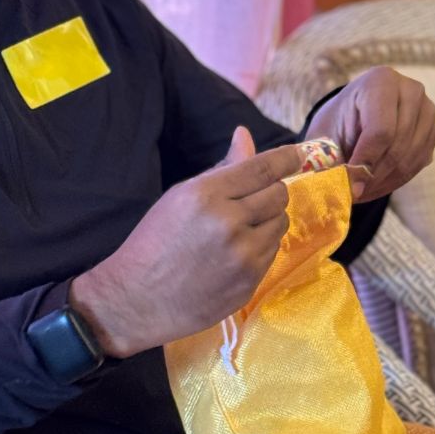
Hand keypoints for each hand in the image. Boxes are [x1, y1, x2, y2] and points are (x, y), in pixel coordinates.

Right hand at [70, 128, 300, 357]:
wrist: (137, 298)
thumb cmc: (154, 241)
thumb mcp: (180, 196)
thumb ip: (221, 168)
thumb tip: (246, 135)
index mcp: (206, 195)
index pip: (262, 168)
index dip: (286, 158)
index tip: (297, 154)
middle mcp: (229, 222)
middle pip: (279, 194)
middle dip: (272, 191)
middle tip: (253, 198)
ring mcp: (242, 255)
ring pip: (281, 222)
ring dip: (268, 219)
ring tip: (240, 227)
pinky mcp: (250, 281)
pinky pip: (273, 250)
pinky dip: (262, 245)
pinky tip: (236, 251)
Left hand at [305, 66, 434, 202]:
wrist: (354, 115)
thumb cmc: (336, 123)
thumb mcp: (324, 135)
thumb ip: (329, 157)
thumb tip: (338, 188)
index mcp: (381, 81)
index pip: (380, 131)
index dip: (365, 163)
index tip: (350, 187)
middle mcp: (411, 91)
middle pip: (398, 145)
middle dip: (373, 176)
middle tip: (353, 194)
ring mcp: (428, 112)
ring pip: (410, 158)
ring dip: (384, 182)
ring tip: (360, 191)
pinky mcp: (432, 132)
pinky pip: (418, 164)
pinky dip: (395, 181)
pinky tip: (374, 186)